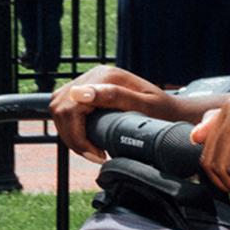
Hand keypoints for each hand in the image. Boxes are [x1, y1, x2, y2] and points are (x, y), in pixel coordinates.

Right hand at [46, 65, 198, 157]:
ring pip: (59, 109)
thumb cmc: (162, 112)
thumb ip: (113, 97)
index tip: (96, 154)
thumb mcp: (144, 106)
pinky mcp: (87, 89)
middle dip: (73, 138)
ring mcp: (88, 80)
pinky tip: (88, 138)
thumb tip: (80, 93)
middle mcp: (93, 75)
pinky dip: (72, 128)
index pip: (71, 108)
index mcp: (105, 76)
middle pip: (60, 109)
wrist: (170, 110)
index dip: (78, 136)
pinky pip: (65, 109)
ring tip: (91, 149)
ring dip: (70, 134)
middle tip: (94, 154)